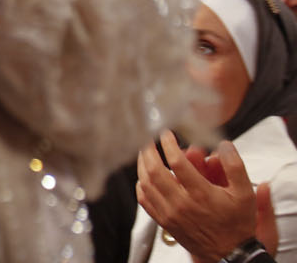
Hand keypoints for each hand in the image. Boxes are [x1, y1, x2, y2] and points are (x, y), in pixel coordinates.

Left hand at [137, 131, 257, 261]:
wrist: (231, 253)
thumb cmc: (236, 224)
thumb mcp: (245, 195)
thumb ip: (235, 167)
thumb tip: (225, 145)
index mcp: (201, 194)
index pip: (177, 163)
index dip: (168, 144)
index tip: (166, 134)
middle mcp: (182, 204)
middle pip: (154, 171)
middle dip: (148, 151)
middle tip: (148, 139)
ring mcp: (171, 213)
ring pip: (145, 184)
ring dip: (141, 165)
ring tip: (144, 153)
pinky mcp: (164, 221)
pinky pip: (144, 200)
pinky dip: (140, 185)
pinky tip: (144, 176)